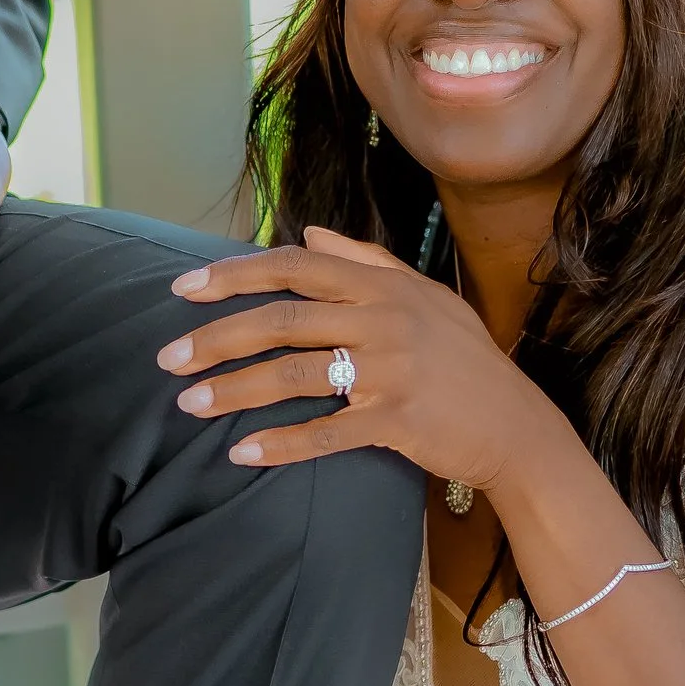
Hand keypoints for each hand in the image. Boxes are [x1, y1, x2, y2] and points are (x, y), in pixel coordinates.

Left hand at [157, 226, 551, 485]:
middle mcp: (384, 320)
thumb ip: (366, 260)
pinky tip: (242, 453)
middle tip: (168, 358)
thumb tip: (311, 233)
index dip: (235, 274)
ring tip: (189, 403)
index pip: (296, 266)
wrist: (516, 424)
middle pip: (282, 320)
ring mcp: (391, 370)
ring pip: (294, 374)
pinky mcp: (397, 420)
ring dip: (234, 390)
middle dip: (217, 338)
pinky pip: (326, 432)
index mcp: (383, 286)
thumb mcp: (424, 296)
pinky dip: (281, 444)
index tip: (185, 289)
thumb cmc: (464, 358)